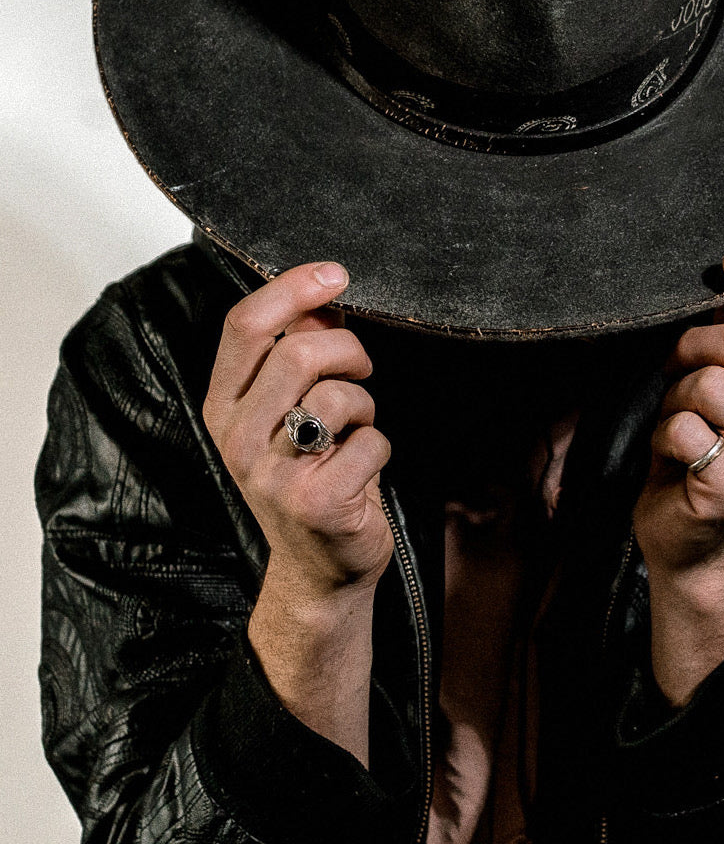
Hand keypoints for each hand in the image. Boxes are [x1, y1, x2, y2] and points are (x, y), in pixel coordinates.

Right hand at [202, 261, 393, 602]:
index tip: (335, 274)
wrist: (319, 569)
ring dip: (365, 404)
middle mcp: (236, 439)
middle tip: (362, 370)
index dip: (292, 288)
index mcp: (223, 407)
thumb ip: (299, 353)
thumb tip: (320, 299)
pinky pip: (370, 442)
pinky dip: (380, 448)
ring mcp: (272, 474)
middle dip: (347, 350)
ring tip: (356, 430)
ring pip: (337, 396)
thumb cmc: (309, 476)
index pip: (244, 327)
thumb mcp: (289, 411)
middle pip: (298, 352)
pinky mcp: (314, 501)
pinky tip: (362, 471)